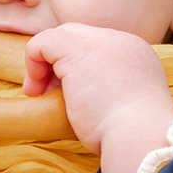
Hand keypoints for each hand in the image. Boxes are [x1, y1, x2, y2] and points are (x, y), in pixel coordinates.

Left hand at [21, 21, 172, 172]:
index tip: (68, 94)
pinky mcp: (76, 52)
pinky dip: (33, 60)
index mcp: (135, 53)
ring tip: (39, 92)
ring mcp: (100, 43)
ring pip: (60, 36)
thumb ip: (111, 91)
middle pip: (78, 36)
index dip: (76, 67)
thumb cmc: (132, 135)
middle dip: (57, 61)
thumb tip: (83, 96)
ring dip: (42, 64)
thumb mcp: (128, 106)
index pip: (97, 47)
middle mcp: (120, 41)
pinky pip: (43, 41)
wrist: (140, 136)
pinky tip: (37, 89)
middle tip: (47, 92)